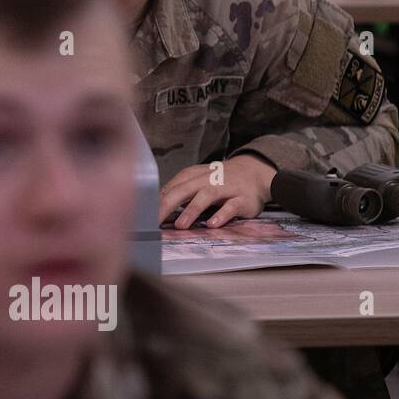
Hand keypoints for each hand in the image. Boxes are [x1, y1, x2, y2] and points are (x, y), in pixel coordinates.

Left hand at [158, 155, 276, 228]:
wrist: (254, 173)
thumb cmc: (219, 181)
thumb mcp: (197, 182)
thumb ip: (179, 193)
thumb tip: (156, 209)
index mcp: (192, 176)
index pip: (170, 188)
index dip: (156, 202)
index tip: (144, 217)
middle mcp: (207, 180)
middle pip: (183, 190)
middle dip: (167, 206)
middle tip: (154, 222)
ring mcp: (225, 188)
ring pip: (206, 196)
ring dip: (192, 211)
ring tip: (180, 225)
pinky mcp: (242, 199)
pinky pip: (231, 207)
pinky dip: (221, 215)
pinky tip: (212, 224)